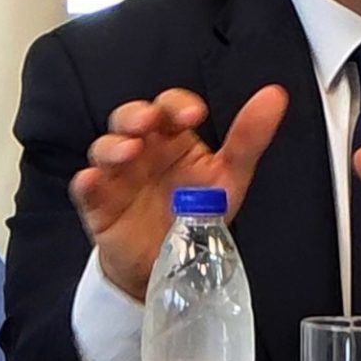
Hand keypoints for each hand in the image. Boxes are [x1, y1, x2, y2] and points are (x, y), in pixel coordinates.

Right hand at [71, 85, 287, 299]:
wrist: (171, 263)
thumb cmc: (197, 212)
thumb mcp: (230, 176)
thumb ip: (250, 137)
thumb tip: (275, 96)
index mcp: (174, 137)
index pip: (171, 106)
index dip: (178, 104)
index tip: (193, 114)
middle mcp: (144, 149)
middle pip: (130, 117)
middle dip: (136, 114)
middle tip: (149, 122)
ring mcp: (119, 174)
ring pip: (105, 147)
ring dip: (113, 145)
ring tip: (129, 151)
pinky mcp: (100, 204)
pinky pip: (86, 187)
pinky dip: (87, 182)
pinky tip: (93, 180)